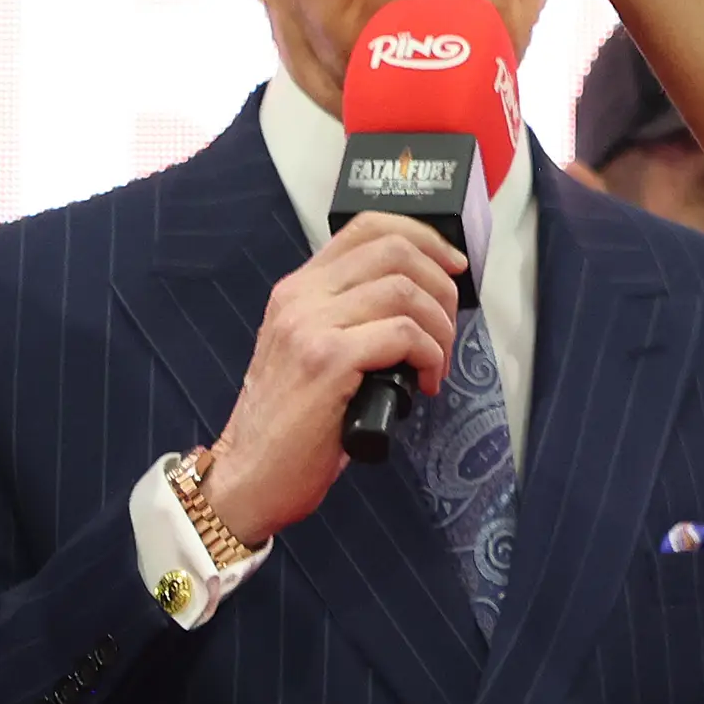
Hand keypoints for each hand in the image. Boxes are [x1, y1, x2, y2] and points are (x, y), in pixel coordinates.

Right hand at [200, 216, 465, 547]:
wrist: (249, 475)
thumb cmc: (291, 423)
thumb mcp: (314, 352)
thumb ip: (351, 317)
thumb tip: (421, 301)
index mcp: (298, 289)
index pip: (367, 228)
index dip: (424, 237)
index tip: (453, 265)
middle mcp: (300, 298)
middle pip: (395, 251)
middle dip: (442, 287)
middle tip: (448, 328)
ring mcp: (310, 326)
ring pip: (405, 291)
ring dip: (440, 327)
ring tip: (435, 362)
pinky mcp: (327, 360)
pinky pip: (404, 335)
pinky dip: (430, 356)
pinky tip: (424, 382)